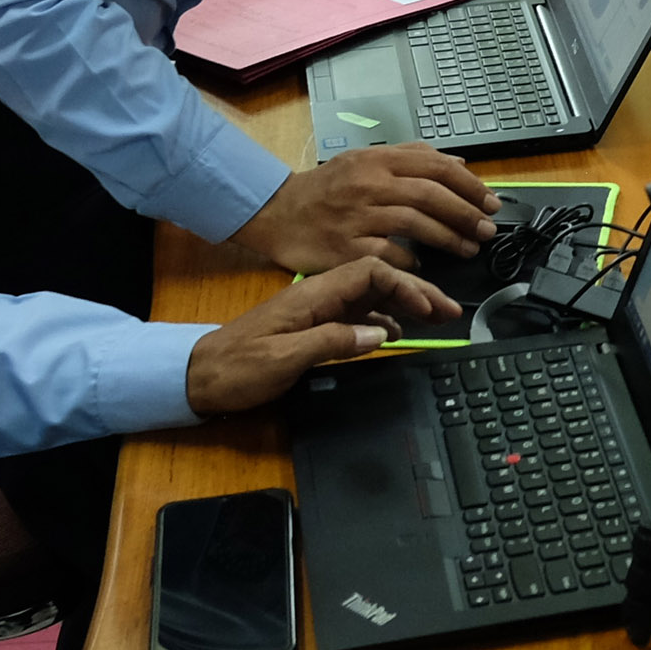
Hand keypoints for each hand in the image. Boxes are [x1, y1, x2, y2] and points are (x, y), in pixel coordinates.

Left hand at [184, 260, 458, 414]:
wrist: (200, 377)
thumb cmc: (237, 368)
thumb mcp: (284, 358)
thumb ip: (333, 341)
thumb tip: (381, 332)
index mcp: (313, 295)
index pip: (371, 272)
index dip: (407, 285)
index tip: (432, 307)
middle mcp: (319, 296)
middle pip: (378, 281)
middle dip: (417, 292)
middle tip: (450, 310)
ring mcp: (317, 310)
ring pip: (372, 298)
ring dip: (405, 306)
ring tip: (435, 321)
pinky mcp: (314, 327)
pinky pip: (358, 316)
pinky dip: (384, 322)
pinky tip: (398, 335)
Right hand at [240, 147, 496, 270]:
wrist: (277, 213)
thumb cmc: (325, 188)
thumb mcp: (364, 160)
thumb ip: (410, 157)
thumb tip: (459, 164)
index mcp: (377, 160)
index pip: (435, 167)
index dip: (469, 186)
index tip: (490, 202)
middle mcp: (368, 185)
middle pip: (430, 196)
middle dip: (466, 214)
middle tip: (487, 230)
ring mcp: (357, 216)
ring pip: (415, 225)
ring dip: (448, 239)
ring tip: (468, 249)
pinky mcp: (345, 247)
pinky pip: (388, 255)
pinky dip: (411, 261)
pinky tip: (423, 267)